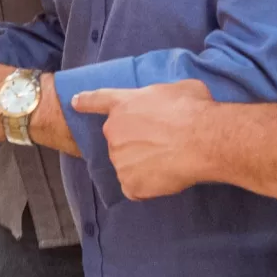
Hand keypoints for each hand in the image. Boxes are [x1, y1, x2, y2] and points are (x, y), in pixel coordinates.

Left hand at [70, 80, 219, 199]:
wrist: (201, 140)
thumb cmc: (193, 110)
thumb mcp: (178, 88)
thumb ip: (163, 95)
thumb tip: (172, 101)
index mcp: (124, 104)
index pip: (97, 101)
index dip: (85, 102)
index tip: (75, 103)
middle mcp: (114, 131)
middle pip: (118, 140)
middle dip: (135, 143)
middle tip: (162, 144)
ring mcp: (119, 159)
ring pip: (126, 165)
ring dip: (142, 166)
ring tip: (168, 160)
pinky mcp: (129, 183)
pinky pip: (135, 188)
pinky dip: (147, 187)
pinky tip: (165, 178)